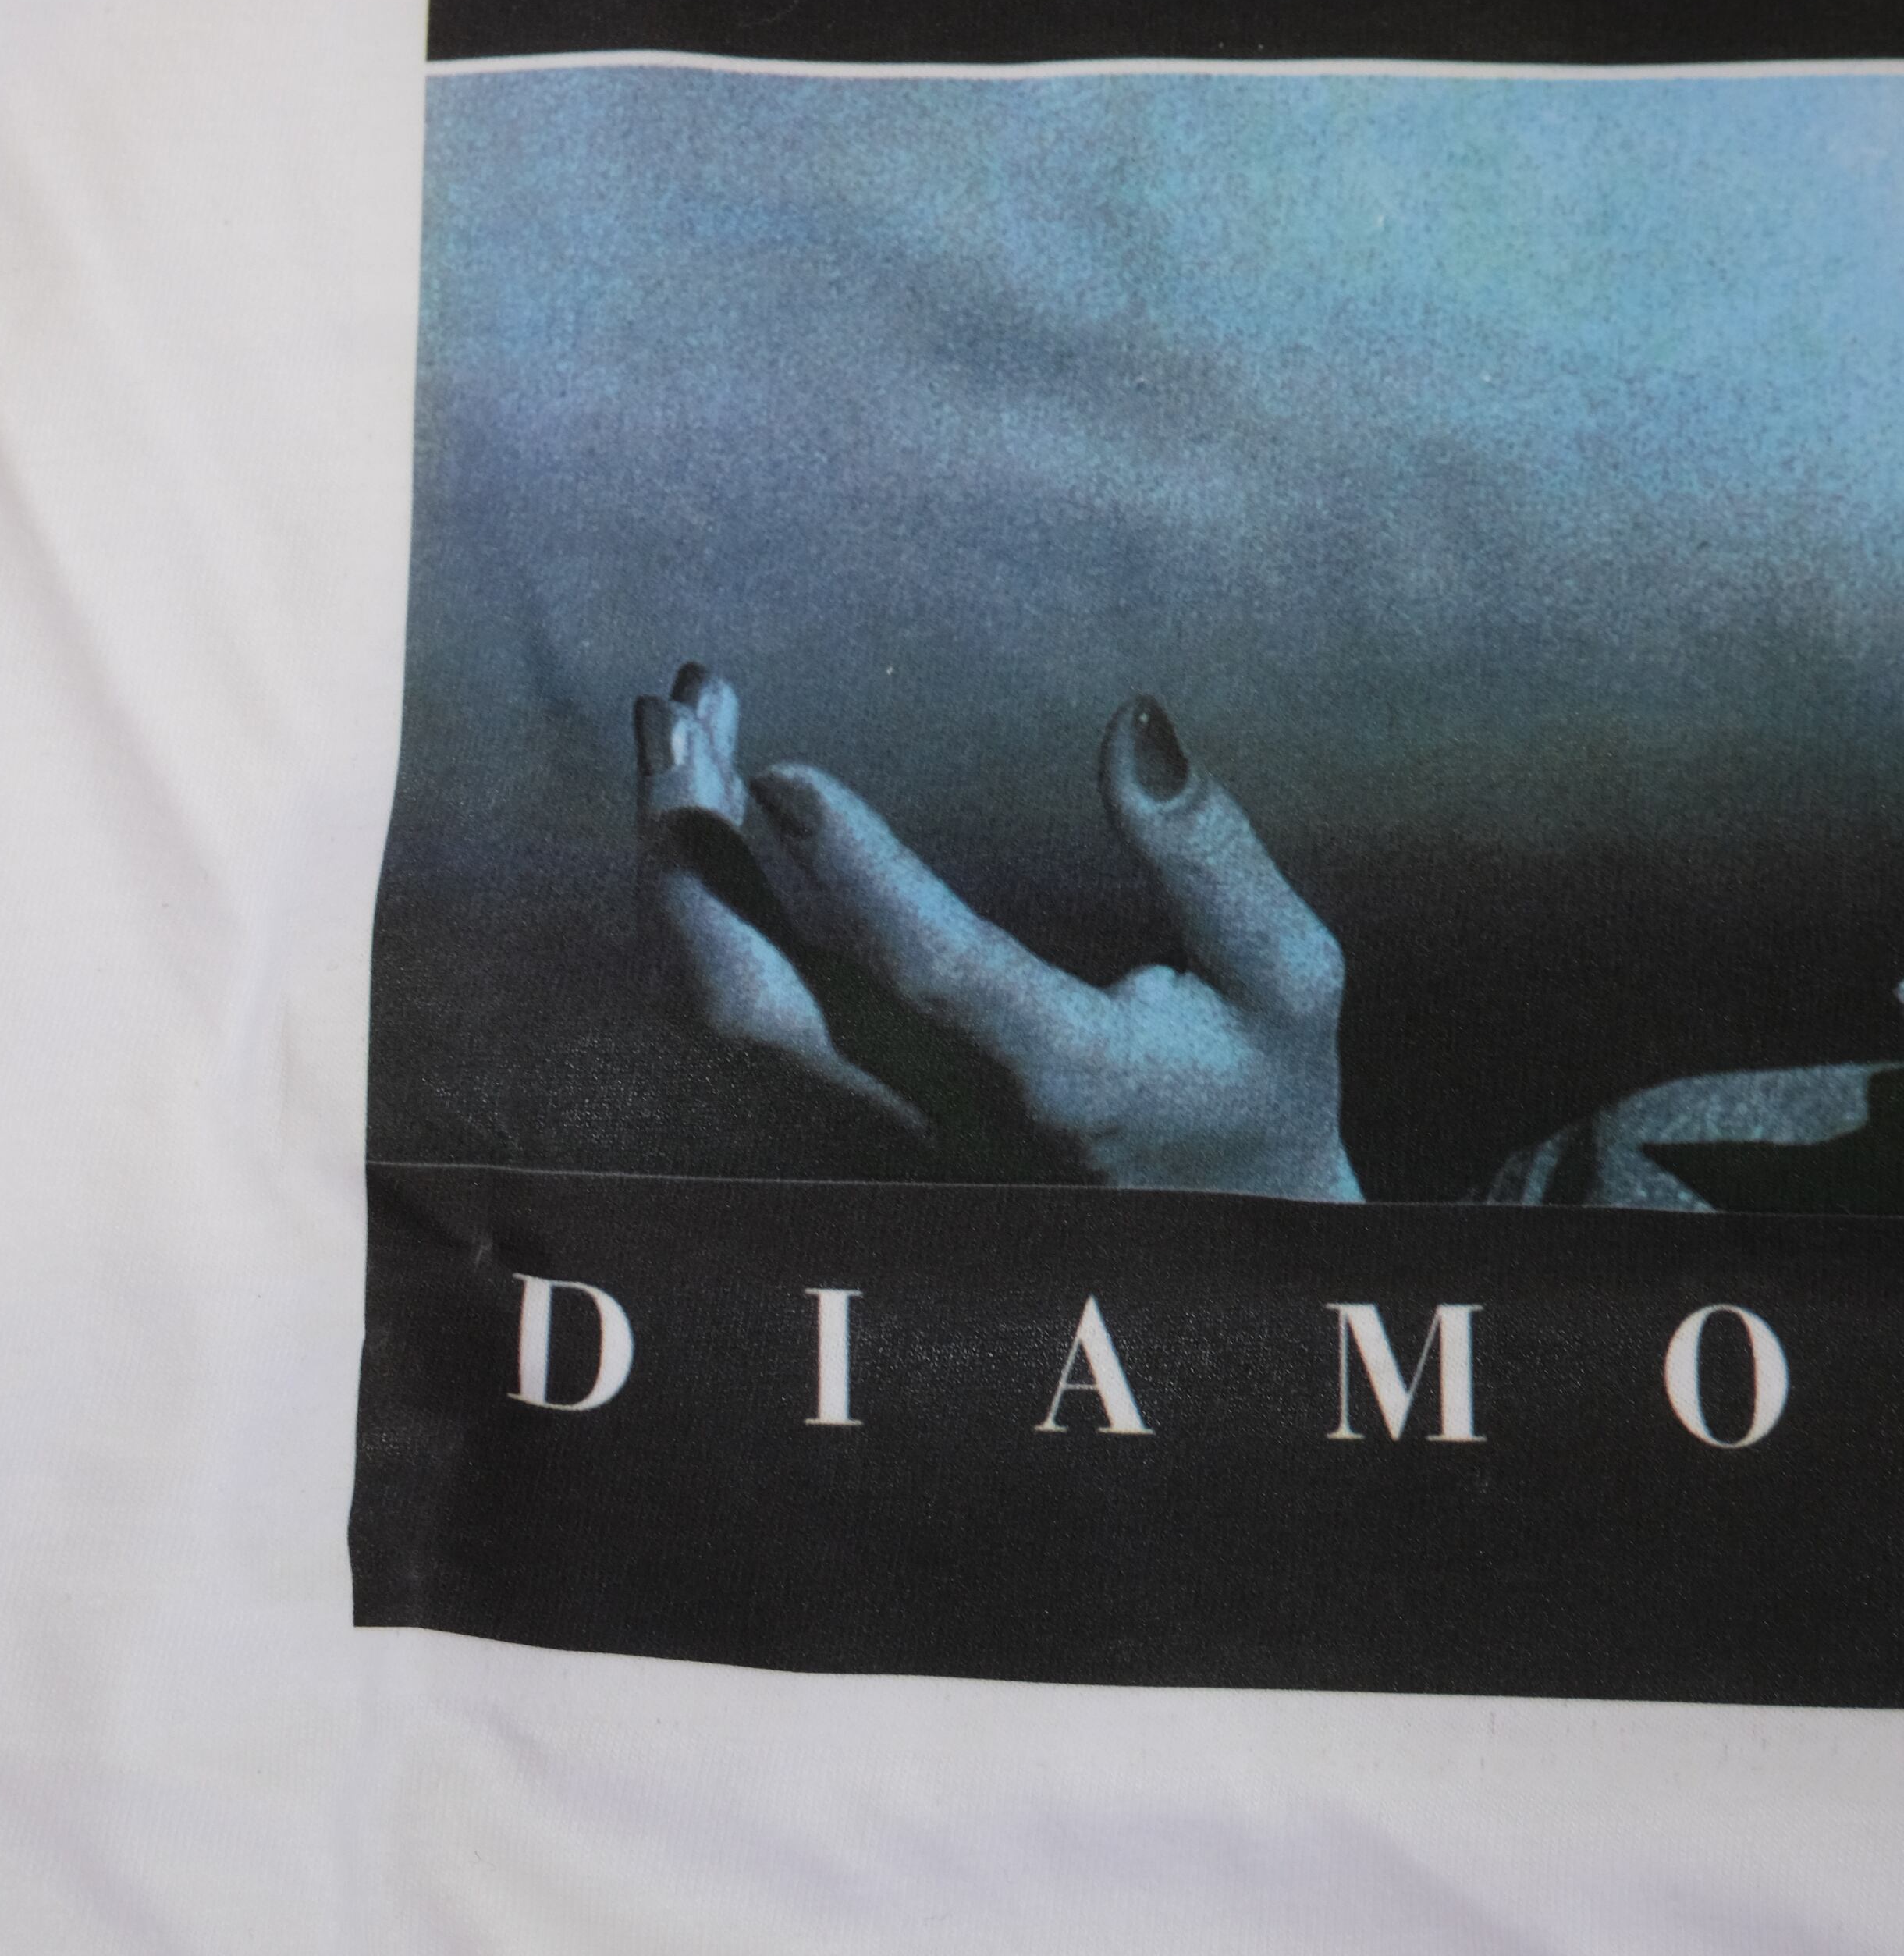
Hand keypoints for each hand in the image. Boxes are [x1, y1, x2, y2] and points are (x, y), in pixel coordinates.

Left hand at [634, 665, 1357, 1199]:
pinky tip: (708, 797)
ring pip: (715, 1006)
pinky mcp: (844, 1104)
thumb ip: (1210, 853)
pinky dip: (696, 895)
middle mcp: (940, 1109)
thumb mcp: (1284, 977)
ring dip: (674, 860)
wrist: (1215, 1250)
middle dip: (687, 850)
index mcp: (1061, 1075)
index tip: (784, 771)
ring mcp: (873, 1118)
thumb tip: (1134, 721)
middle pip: (751, 1003)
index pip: (932, 978)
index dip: (854, 876)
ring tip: (683, 719)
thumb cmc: (1256, 1092)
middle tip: (672, 705)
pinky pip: (729, 1004)